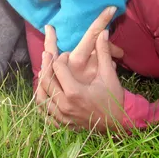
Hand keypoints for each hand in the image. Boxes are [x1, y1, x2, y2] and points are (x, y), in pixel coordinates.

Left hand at [35, 9, 127, 132]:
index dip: (60, 58)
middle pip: (45, 81)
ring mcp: (62, 117)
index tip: (66, 54)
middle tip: (47, 56)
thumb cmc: (114, 99)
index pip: (58, 68)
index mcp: (75, 92)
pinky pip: (44, 112)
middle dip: (45, 65)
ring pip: (41, 97)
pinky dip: (42, 101)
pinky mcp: (62, 124)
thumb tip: (104, 33)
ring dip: (41, 83)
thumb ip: (103, 53)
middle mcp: (65, 105)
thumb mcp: (109, 76)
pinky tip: (45, 92)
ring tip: (43, 73)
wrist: (118, 124)